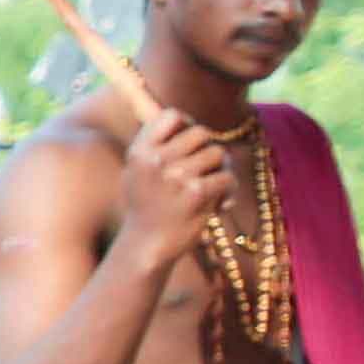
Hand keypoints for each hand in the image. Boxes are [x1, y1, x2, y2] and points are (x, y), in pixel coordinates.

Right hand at [113, 108, 238, 265]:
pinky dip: (228, 191)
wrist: (146, 247)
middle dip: (208, 148)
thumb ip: (152, 145)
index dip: (187, 124)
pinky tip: (219, 205)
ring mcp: (176, 176)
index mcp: (139, 152)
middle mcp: (156, 160)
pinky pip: (227, 177)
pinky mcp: (196, 193)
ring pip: (217, 153)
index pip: (172, 116)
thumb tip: (179, 116)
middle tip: (207, 168)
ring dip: (221, 169)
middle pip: (201, 133)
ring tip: (213, 187)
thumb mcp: (135, 173)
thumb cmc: (144, 208)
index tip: (190, 142)